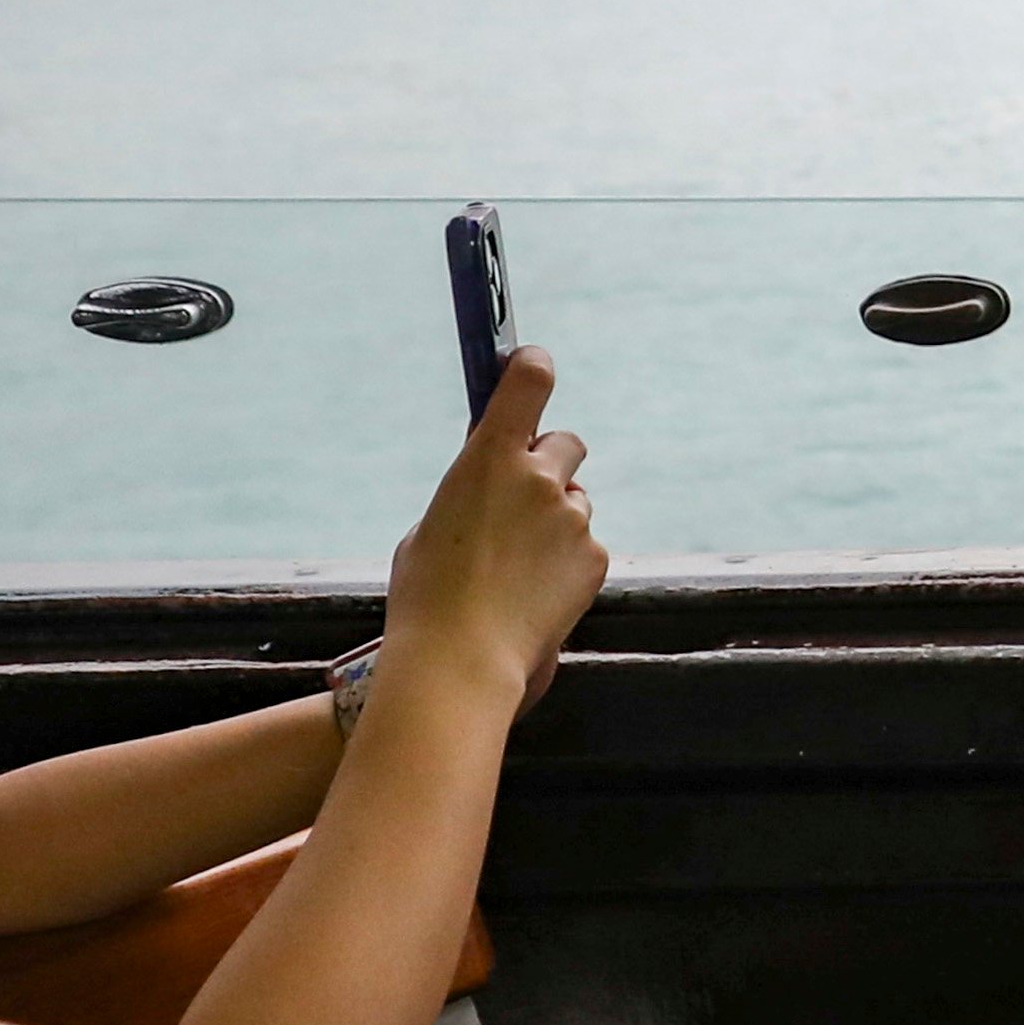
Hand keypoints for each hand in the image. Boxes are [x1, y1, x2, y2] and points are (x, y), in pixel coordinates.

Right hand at [377, 349, 605, 714]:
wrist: (461, 661)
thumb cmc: (427, 598)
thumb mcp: (432, 527)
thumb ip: (471, 496)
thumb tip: (489, 495)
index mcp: (488, 458)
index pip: (528, 383)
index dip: (533, 368)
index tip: (533, 363)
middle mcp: (540, 478)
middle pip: (565, 444)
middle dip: (548, 463)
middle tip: (525, 496)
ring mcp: (574, 519)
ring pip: (575, 502)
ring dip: (556, 521)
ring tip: (519, 570)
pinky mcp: (596, 558)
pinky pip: (585, 547)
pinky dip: (567, 564)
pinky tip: (536, 596)